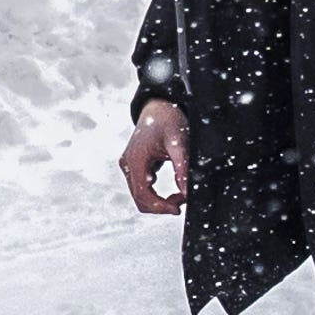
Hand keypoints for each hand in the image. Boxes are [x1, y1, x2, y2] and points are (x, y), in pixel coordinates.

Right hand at [120, 100, 189, 214]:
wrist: (159, 105)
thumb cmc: (168, 119)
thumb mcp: (179, 143)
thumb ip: (182, 168)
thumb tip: (186, 192)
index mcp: (135, 159)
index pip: (143, 195)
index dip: (160, 206)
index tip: (177, 209)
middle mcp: (128, 164)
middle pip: (140, 199)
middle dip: (161, 205)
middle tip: (183, 201)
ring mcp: (129, 165)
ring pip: (140, 194)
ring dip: (160, 200)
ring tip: (181, 194)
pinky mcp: (134, 165)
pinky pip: (142, 187)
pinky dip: (157, 193)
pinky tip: (175, 187)